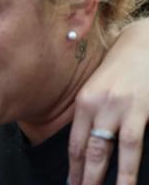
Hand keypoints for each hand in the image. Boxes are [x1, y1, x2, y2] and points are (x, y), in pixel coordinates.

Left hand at [69, 18, 148, 184]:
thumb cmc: (122, 67)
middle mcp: (99, 105)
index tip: (71, 183)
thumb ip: (92, 112)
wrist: (144, 42)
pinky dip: (132, 165)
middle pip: (90, 150)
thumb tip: (89, 144)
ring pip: (113, 151)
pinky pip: (136, 143)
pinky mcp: (143, 108)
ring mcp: (122, 108)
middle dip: (86, 177)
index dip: (74, 166)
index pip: (75, 142)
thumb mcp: (99, 87)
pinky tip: (131, 180)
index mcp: (84, 102)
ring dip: (110, 178)